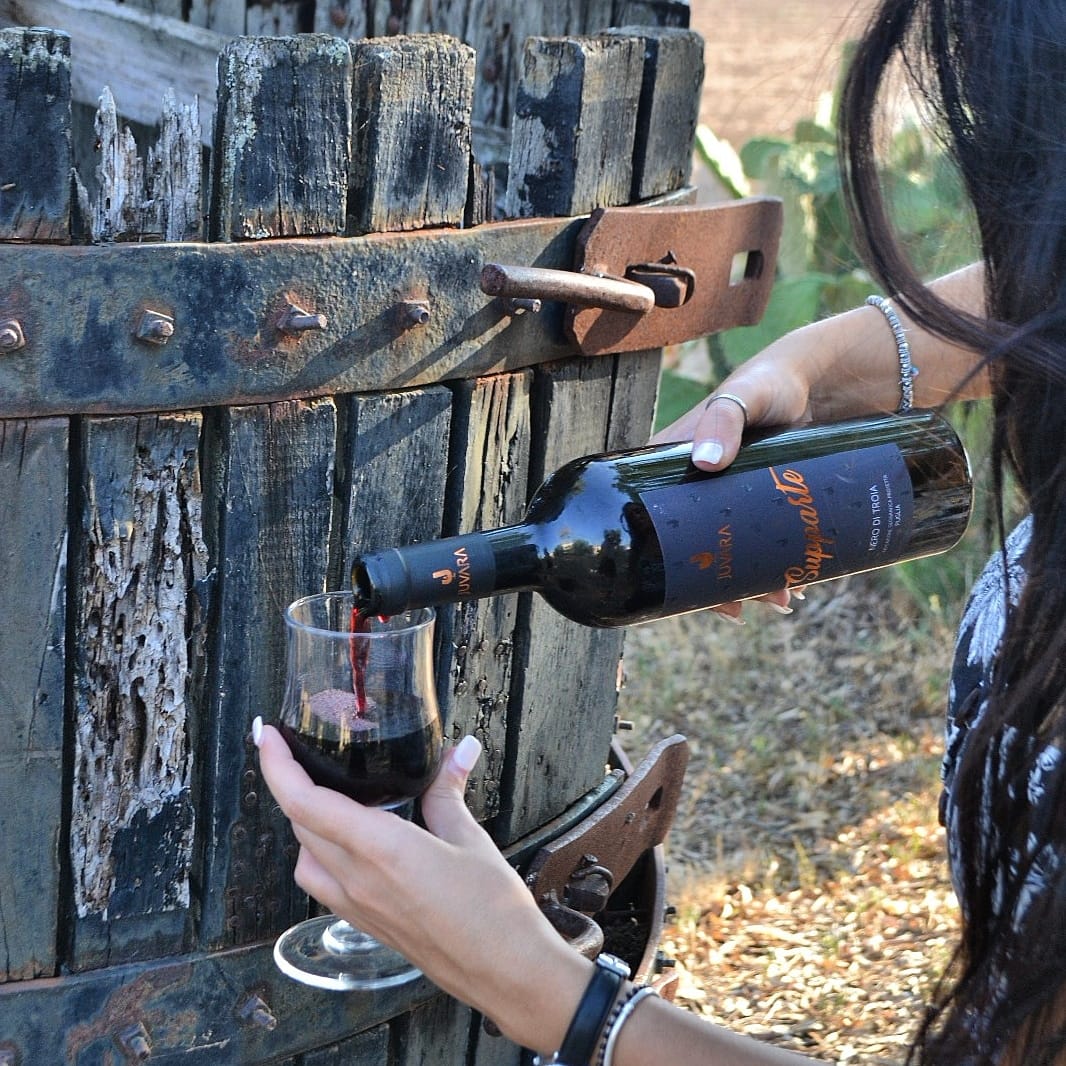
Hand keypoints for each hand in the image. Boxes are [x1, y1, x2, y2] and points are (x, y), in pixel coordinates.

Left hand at [254, 722, 591, 1052]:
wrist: (504, 972)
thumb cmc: (493, 911)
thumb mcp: (471, 839)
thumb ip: (450, 792)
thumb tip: (457, 750)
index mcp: (381, 849)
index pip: (305, 802)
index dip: (278, 766)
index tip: (269, 737)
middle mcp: (358, 880)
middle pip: (299, 824)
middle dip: (290, 783)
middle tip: (299, 752)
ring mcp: (357, 906)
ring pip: (304, 856)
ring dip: (304, 822)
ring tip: (325, 795)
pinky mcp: (365, 924)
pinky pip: (322, 884)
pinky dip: (320, 855)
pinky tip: (348, 842)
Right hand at [651, 340, 816, 620]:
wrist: (822, 382)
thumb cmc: (769, 382)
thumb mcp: (743, 396)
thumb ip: (723, 418)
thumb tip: (706, 461)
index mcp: (671, 467)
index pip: (649, 521)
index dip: (658, 562)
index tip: (681, 592)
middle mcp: (695, 489)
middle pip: (692, 549)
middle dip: (714, 585)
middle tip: (740, 609)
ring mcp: (730, 501)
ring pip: (730, 553)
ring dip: (751, 584)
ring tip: (783, 600)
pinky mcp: (763, 506)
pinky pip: (760, 545)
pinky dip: (775, 568)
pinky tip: (796, 585)